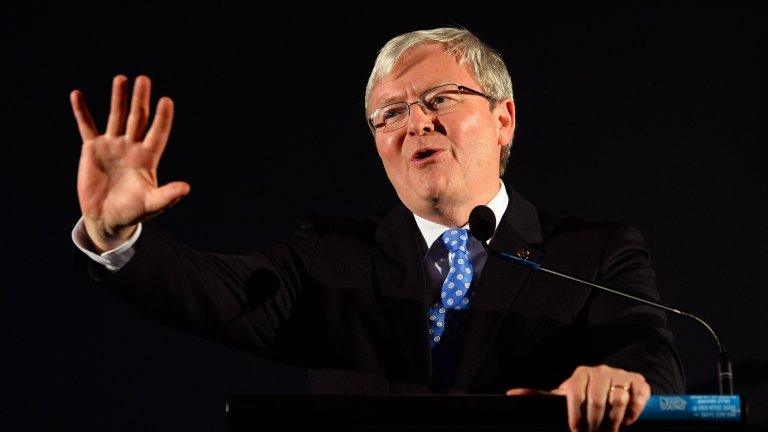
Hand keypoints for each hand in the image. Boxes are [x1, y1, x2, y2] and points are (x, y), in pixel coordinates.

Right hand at [71, 75, 189, 251]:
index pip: (158, 133)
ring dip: (118, 98)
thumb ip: (168, 195)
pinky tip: (77, 95)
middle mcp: (132, 147)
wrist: (107, 218)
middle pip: (138, 118)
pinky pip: (86, 126)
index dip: (162, 118)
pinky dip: (82, 111)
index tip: (166, 100)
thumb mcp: (152, 204)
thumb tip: (187, 188)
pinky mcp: (92, 149)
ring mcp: (112, 145)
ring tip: (121, 78)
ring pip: (116, 117)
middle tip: (144, 79)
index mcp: (148, 158)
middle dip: (141, 100)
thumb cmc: (133, 211)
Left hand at [505, 365, 650, 431]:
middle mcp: (600, 371)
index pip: (575, 393)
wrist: (614, 384)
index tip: (576, 430)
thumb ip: (541, 397)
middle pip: (597, 399)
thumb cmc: (585, 394)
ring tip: (610, 431)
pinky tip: (627, 420)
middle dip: (595, 422)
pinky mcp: (638, 381)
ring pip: (617, 399)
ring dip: (614, 420)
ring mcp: (620, 374)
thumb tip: (511, 394)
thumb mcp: (565, 395)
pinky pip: (637, 396)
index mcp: (581, 374)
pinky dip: (633, 411)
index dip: (576, 415)